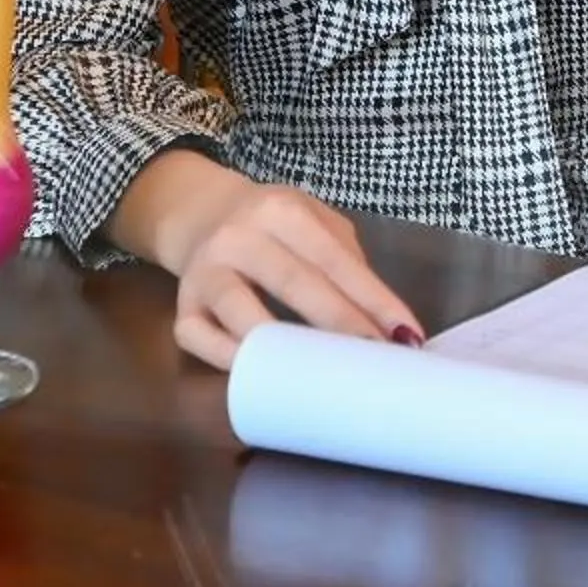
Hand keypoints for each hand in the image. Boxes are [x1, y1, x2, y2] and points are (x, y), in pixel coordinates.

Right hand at [147, 165, 422, 369]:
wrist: (201, 215)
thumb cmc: (273, 227)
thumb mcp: (312, 222)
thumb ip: (344, 259)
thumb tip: (386, 321)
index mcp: (281, 210)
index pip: (334, 259)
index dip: (373, 299)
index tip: (406, 335)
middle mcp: (239, 236)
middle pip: (294, 282)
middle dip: (341, 324)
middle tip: (377, 359)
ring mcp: (204, 272)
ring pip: (238, 308)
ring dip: (282, 344)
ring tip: (322, 374)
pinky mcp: (181, 306)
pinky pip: (199, 338)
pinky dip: (226, 358)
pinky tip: (259, 376)